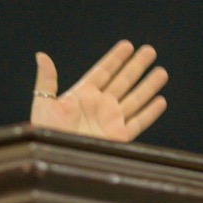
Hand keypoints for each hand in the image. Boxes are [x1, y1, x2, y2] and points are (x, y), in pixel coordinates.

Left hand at [29, 41, 166, 142]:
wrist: (56, 158)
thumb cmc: (45, 133)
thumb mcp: (43, 103)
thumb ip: (47, 80)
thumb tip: (41, 55)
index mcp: (83, 95)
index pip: (103, 72)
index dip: (116, 58)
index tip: (128, 45)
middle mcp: (100, 106)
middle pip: (123, 81)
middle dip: (137, 66)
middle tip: (150, 51)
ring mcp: (110, 120)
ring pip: (135, 99)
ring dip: (148, 86)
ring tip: (161, 72)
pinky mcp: (118, 137)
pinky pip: (138, 122)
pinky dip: (150, 112)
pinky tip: (160, 101)